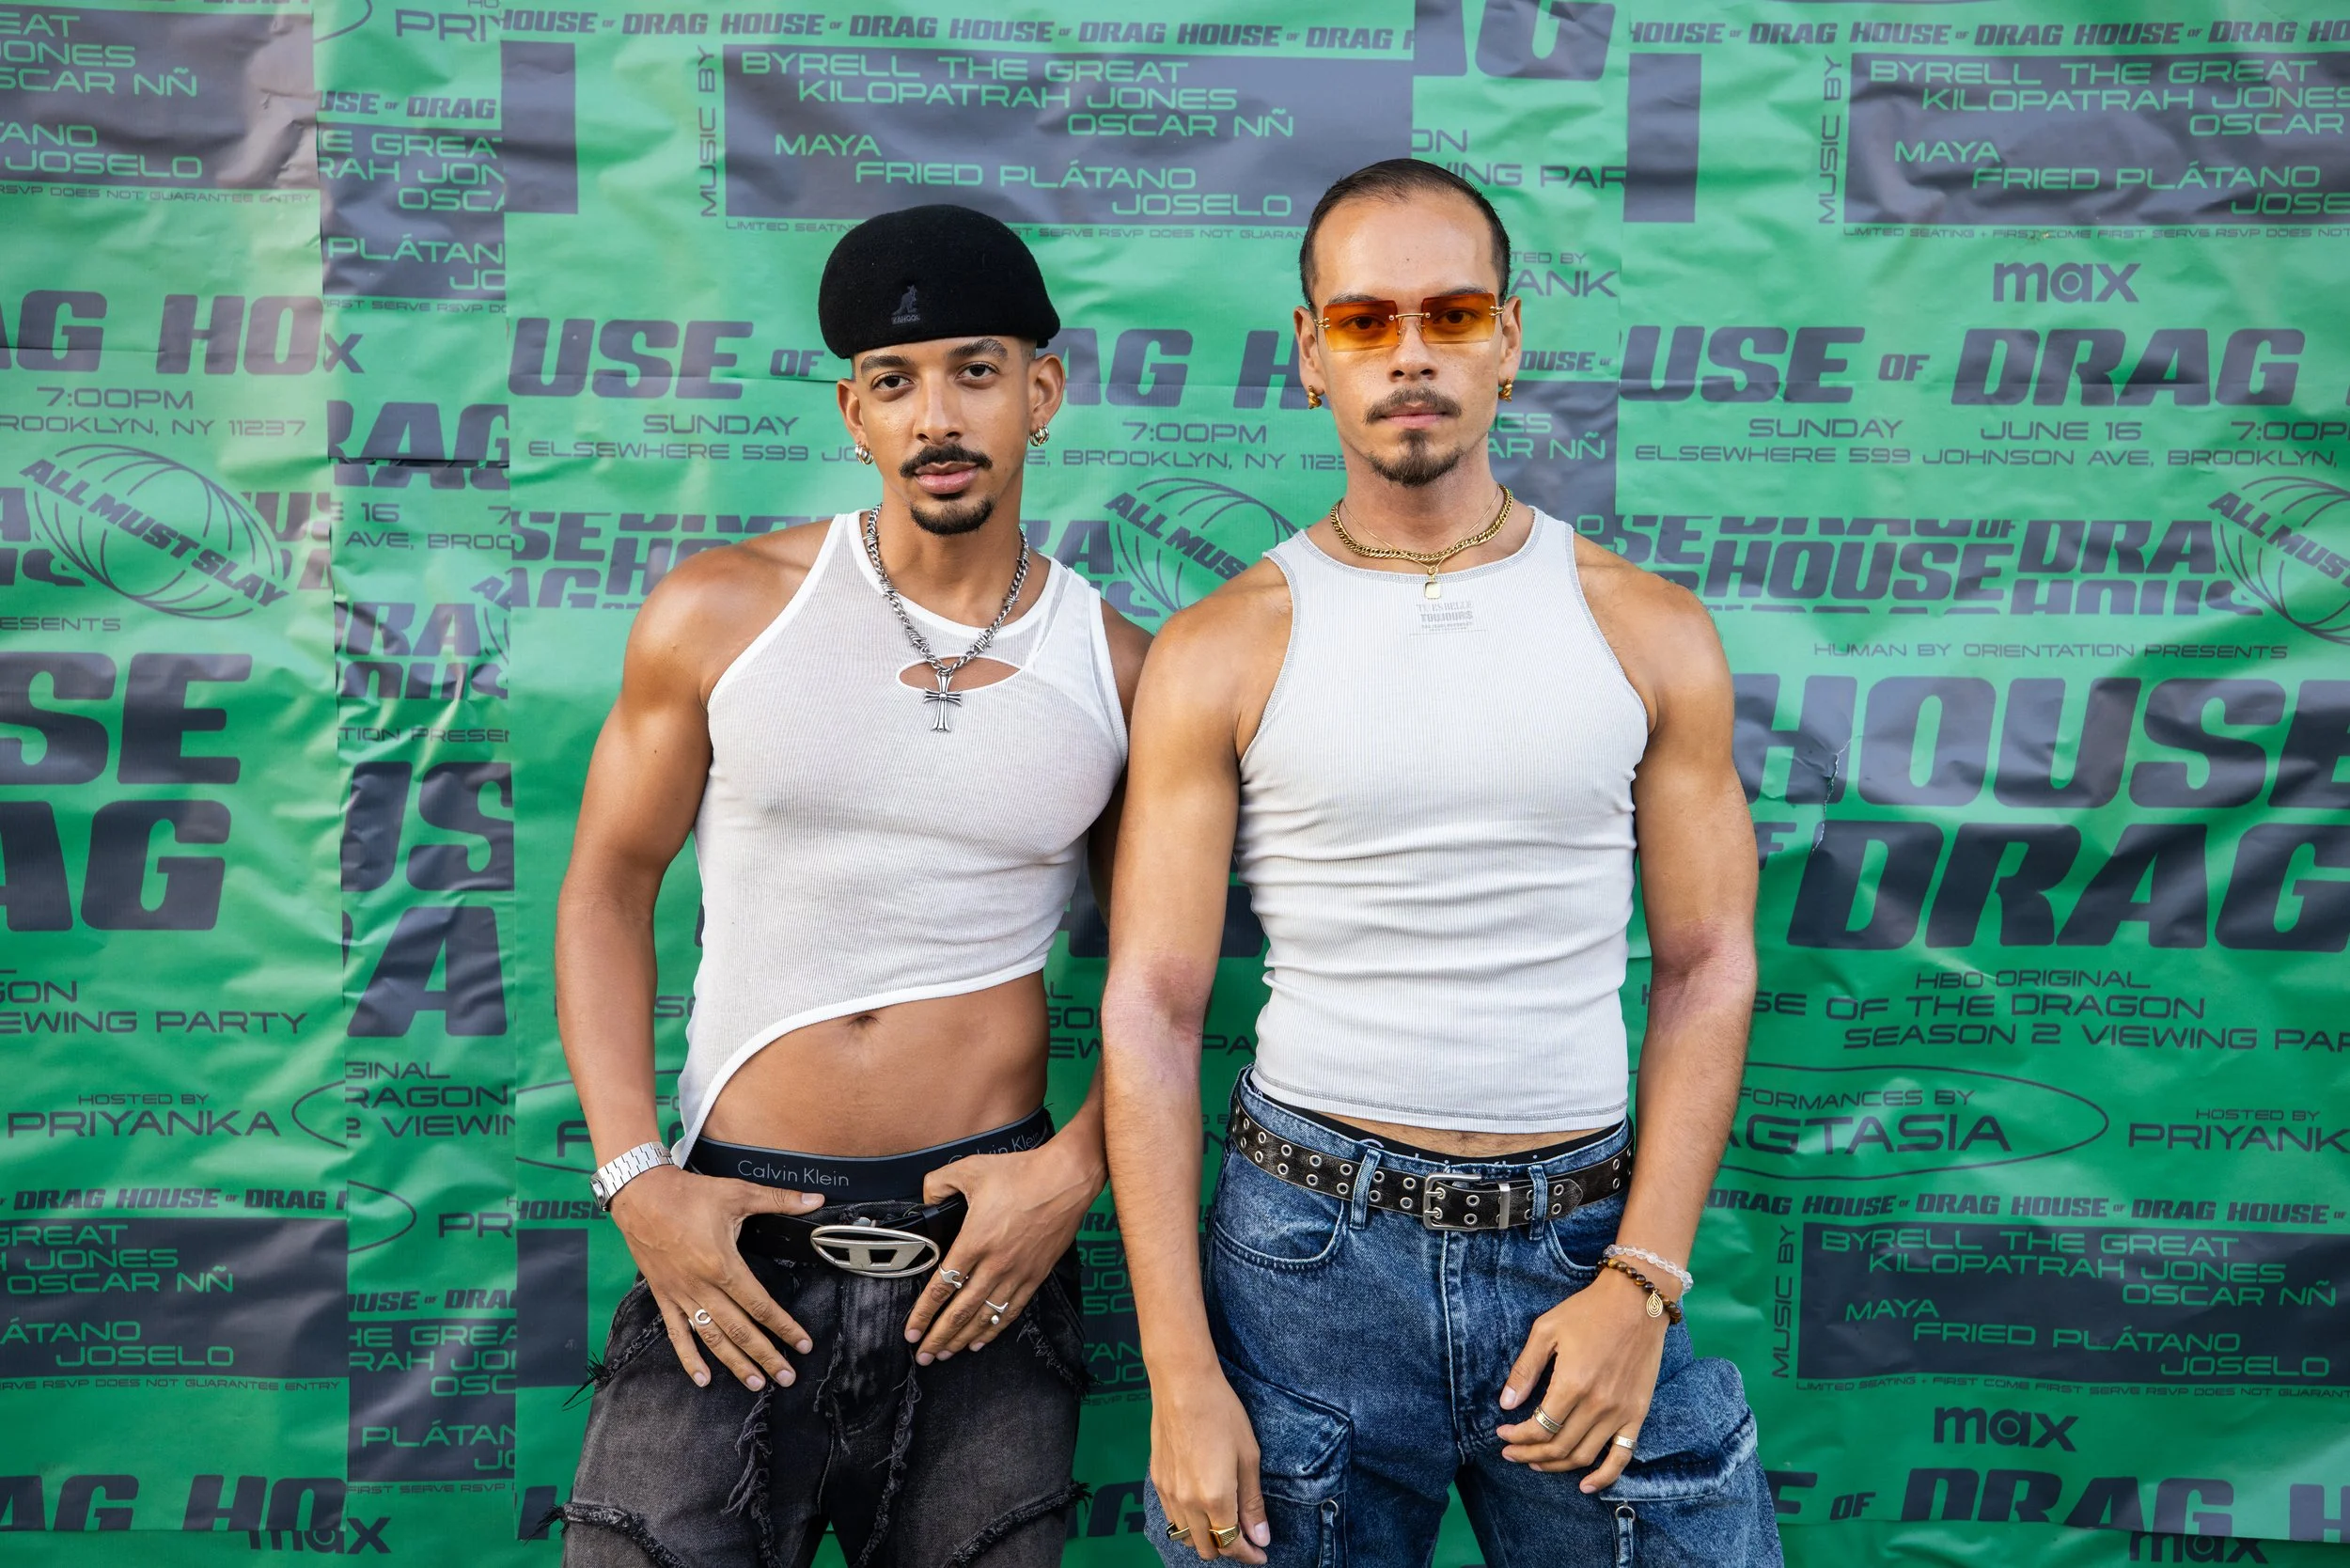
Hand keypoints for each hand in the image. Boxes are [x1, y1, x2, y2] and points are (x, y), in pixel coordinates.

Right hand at [607, 1164, 821, 1389]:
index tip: (803, 1344)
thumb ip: (779, 1199)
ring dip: (734, 1363)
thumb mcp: (738, 1193)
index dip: (784, 1327)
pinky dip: (689, 1358)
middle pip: (739, 1330)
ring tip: (755, 1383)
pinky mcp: (664, 1296)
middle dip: (766, 1356)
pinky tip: (703, 1378)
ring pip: (712, 1338)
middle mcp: (702, 1287)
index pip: (761, 1305)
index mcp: (723, 1266)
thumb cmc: (689, 1194)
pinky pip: (677, 1333)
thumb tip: (816, 1201)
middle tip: (787, 1377)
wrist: (640, 1195)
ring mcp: (681, 1295)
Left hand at [901, 1139, 1101, 1362]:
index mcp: (975, 1240)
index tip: (912, 1331)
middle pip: (960, 1311)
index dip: (924, 1313)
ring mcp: (1018, 1273)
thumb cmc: (1022, 1172)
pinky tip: (981, 1340)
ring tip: (947, 1353)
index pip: (942, 1286)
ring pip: (985, 1317)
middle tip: (925, 1355)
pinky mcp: (1036, 1275)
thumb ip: (939, 1183)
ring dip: (963, 1338)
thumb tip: (926, 1198)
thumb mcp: (970, 1168)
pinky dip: (995, 1330)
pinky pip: (1012, 1311)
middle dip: (939, 1337)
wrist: (1067, 1178)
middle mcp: (995, 1264)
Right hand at [1150, 1365, 1271, 1562]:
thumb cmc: (1222, 1413)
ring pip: (1185, 1537)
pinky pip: (1171, 1517)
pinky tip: (1200, 1506)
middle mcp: (1187, 1503)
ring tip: (1222, 1521)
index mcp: (1214, 1498)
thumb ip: (1252, 1502)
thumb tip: (1260, 1538)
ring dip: (1205, 1538)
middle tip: (1245, 1537)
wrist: (1183, 1384)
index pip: (1231, 1544)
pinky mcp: (1157, 1480)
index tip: (1260, 1555)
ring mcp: (1168, 1493)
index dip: (1248, 1555)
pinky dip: (1187, 1523)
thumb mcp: (1248, 1457)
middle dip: (1227, 1550)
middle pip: (1205, 1549)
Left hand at [1494, 1266, 1670, 1490]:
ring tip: (1536, 1462)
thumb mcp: (1546, 1330)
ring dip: (1557, 1466)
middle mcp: (1597, 1404)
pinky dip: (1605, 1476)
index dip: (1517, 1436)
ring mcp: (1621, 1412)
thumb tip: (1506, 1403)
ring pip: (1584, 1456)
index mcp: (1572, 1384)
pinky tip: (1586, 1485)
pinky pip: (1622, 1455)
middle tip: (1511, 1453)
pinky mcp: (1638, 1413)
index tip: (1502, 1434)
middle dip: (1529, 1453)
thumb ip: (1525, 1369)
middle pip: (1558, 1446)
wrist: (1638, 1301)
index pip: (1539, 1427)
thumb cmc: (1587, 1310)